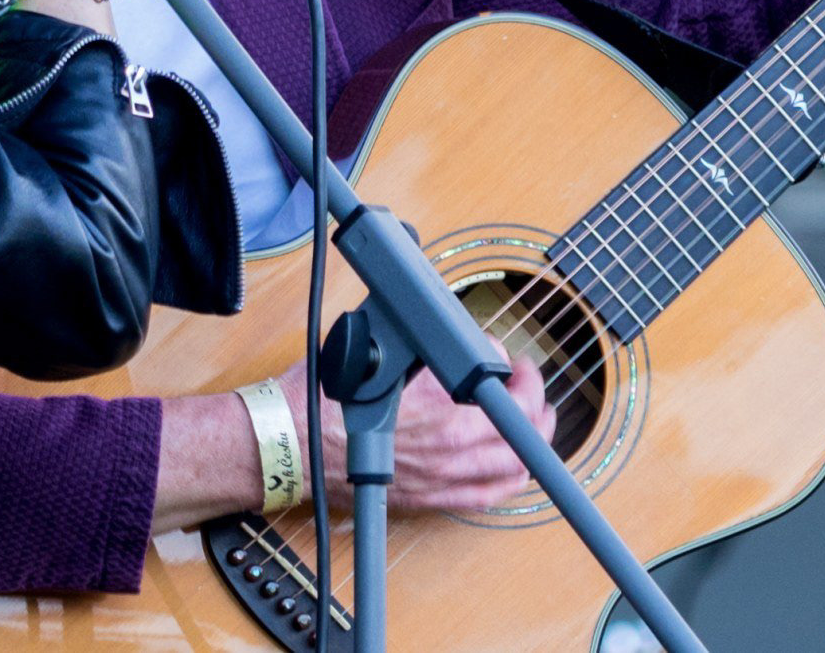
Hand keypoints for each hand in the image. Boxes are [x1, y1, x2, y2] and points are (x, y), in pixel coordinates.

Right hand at [276, 350, 555, 512]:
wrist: (291, 442)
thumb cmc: (322, 395)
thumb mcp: (367, 342)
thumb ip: (412, 336)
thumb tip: (437, 326)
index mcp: (433, 401)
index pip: (494, 379)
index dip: (506, 363)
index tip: (501, 355)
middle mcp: (446, 443)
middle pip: (520, 426)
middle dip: (532, 399)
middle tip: (525, 383)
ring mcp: (442, 475)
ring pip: (514, 465)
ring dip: (533, 439)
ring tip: (531, 419)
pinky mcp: (430, 497)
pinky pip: (489, 496)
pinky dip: (511, 478)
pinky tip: (511, 464)